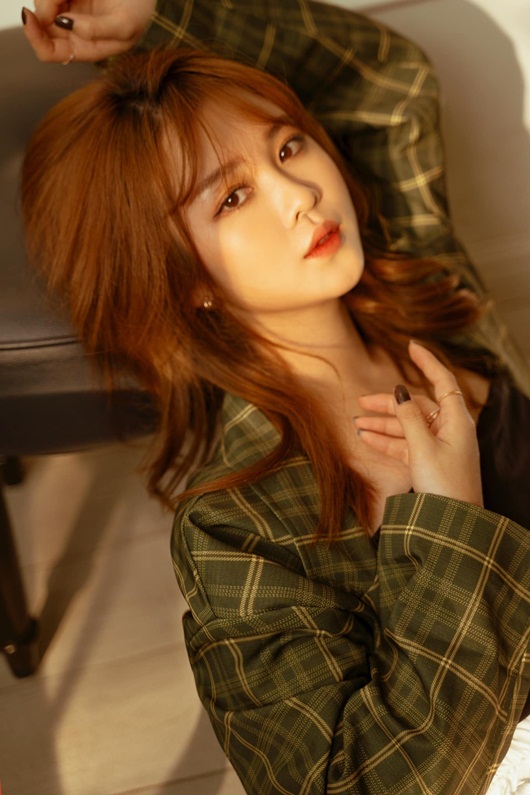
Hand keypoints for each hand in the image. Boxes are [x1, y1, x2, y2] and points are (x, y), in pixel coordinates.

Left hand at [22, 0, 155, 62]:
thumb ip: (96, 30)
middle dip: (47, 5)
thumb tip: (65, 24)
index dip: (35, 38)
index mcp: (85, 48)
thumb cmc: (139, 11)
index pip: (49, 51)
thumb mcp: (125, 25)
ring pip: (44, 2)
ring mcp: (69, 10)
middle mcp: (73, 31)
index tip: (30, 16)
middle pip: (42, 23)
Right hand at [354, 341, 482, 506]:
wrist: (455, 522)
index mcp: (455, 420)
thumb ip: (409, 418)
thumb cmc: (445, 484)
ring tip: (356, 424)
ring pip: (407, 426)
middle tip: (361, 402)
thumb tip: (401, 390)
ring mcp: (438, 445)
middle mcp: (448, 429)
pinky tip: (366, 438)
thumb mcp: (422, 448)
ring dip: (382, 425)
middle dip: (388, 403)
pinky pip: (405, 444)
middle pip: (415, 406)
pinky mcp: (428, 461)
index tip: (410, 346)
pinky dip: (386, 441)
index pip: (441, 381)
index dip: (426, 362)